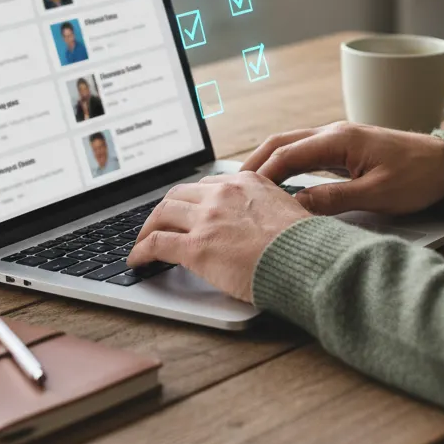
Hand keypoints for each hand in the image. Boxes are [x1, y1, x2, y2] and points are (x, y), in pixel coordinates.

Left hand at [127, 173, 310, 302]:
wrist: (307, 260)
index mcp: (246, 182)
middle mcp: (223, 194)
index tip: (186, 211)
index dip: (191, 201)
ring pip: (162, 214)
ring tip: (142, 241)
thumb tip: (261, 226)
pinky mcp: (196, 247)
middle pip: (178, 196)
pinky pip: (156, 244)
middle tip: (159, 224)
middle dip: (165, 211)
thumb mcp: (287, 211)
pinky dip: (141, 251)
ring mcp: (207, 219)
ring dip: (148, 228)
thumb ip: (266, 210)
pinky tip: (137, 260)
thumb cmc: (305, 245)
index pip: (206, 186)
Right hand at [240, 121, 443, 216]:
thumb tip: (295, 205)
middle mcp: (334, 133)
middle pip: (282, 143)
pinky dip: (286, 166)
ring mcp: (339, 139)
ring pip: (292, 146)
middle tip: (231, 187)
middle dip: (254, 163)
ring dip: (268, 163)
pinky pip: (306, 154)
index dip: (262, 174)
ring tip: (247, 187)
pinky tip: (279, 184)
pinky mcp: (345, 150)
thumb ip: (334, 199)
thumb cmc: (418, 177)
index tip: (243, 195)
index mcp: (339, 139)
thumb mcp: (376, 194)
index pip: (287, 153)